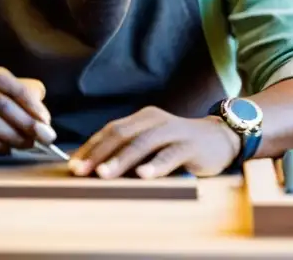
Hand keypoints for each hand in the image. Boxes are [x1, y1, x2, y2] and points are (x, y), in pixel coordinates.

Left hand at [69, 106, 241, 178]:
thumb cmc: (179, 145)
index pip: (110, 130)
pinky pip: (170, 155)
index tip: (72, 166)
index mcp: (142, 118)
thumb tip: (95, 168)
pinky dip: (155, 165)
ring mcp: (172, 131)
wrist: (221, 138)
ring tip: (103, 174)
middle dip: (98, 154)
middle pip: (121, 134)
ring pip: (142, 143)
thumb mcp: (152, 143)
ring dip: (120, 160)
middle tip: (80, 171)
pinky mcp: (189, 145)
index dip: (90, 147)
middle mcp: (155, 120)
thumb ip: (130, 150)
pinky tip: (143, 175)